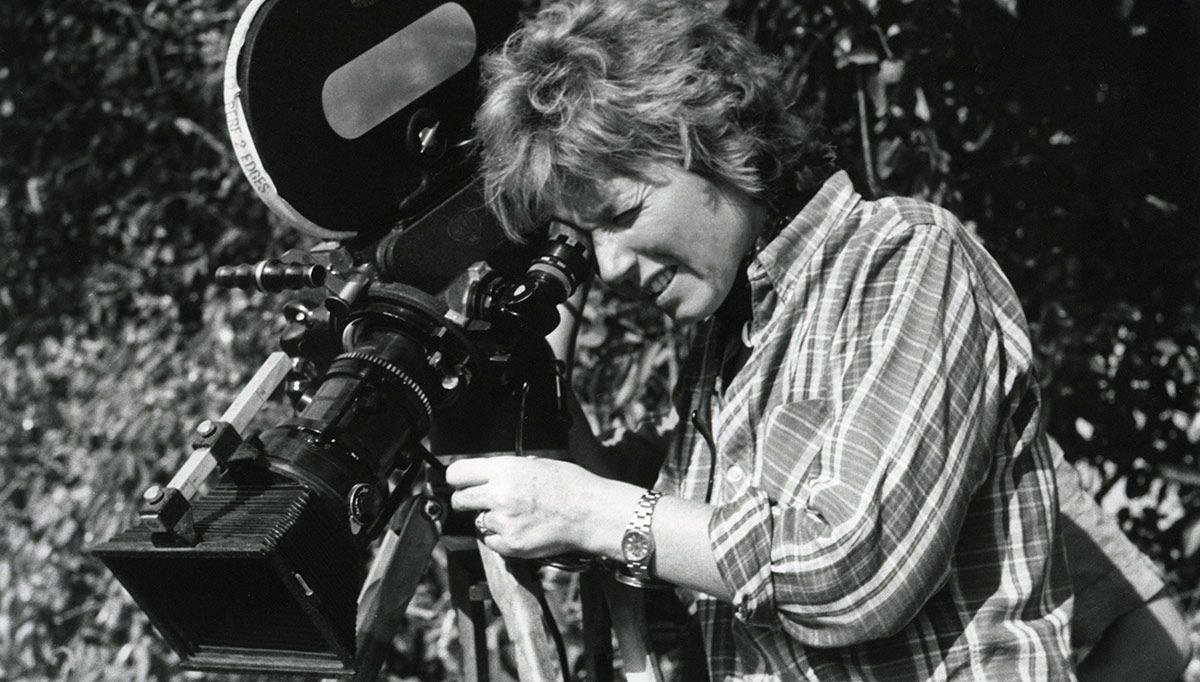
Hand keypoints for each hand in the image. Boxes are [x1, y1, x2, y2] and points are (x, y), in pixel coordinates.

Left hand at [446, 456, 638, 558]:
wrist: (592, 513)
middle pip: (460, 500)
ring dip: (491, 520)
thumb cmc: (573, 486)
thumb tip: (489, 474)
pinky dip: (502, 539)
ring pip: (478, 522)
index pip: (457, 473)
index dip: (458, 479)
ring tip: (518, 516)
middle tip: (485, 502)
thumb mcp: (537, 464)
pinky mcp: (511, 545)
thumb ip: (508, 470)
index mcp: (504, 469)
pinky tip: (522, 529)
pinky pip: (491, 542)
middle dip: (469, 501)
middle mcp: (499, 494)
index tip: (460, 483)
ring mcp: (503, 521)